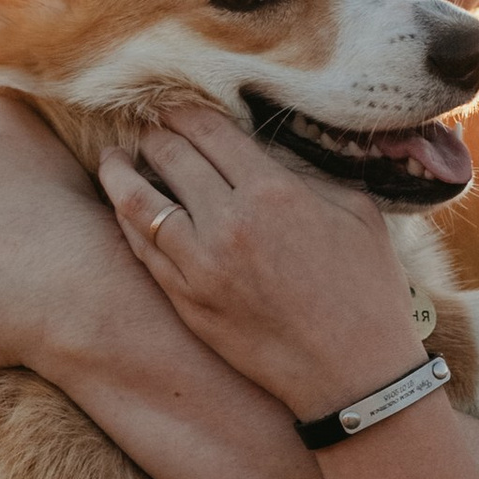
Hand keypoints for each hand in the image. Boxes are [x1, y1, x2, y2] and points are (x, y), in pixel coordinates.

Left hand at [96, 106, 426, 422]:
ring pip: (139, 202)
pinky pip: (141, 249)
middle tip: (147, 127)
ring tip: (113, 159)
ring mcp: (200, 265)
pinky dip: (127, 221)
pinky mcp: (187, 302)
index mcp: (272, 191)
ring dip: (121, 172)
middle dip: (154, 134)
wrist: (353, 374)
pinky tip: (123, 209)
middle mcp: (228, 222)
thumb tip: (266, 151)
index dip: (183, 110)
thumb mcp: (356, 212)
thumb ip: (307, 174)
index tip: (173, 104)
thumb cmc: (366, 291)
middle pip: (169, 156)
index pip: (208, 130)